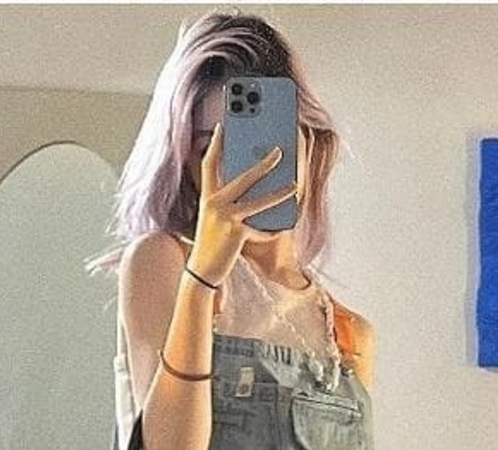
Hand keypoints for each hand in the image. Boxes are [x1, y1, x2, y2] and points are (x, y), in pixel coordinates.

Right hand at [187, 123, 299, 286]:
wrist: (201, 273)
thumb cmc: (212, 246)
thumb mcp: (216, 220)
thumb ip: (231, 203)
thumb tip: (256, 188)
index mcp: (207, 197)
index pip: (209, 164)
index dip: (215, 145)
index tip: (222, 128)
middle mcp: (213, 203)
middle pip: (242, 177)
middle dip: (263, 164)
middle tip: (279, 150)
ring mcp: (224, 217)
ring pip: (257, 201)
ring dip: (278, 193)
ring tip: (295, 186)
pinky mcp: (235, 233)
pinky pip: (260, 228)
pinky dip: (272, 231)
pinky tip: (283, 229)